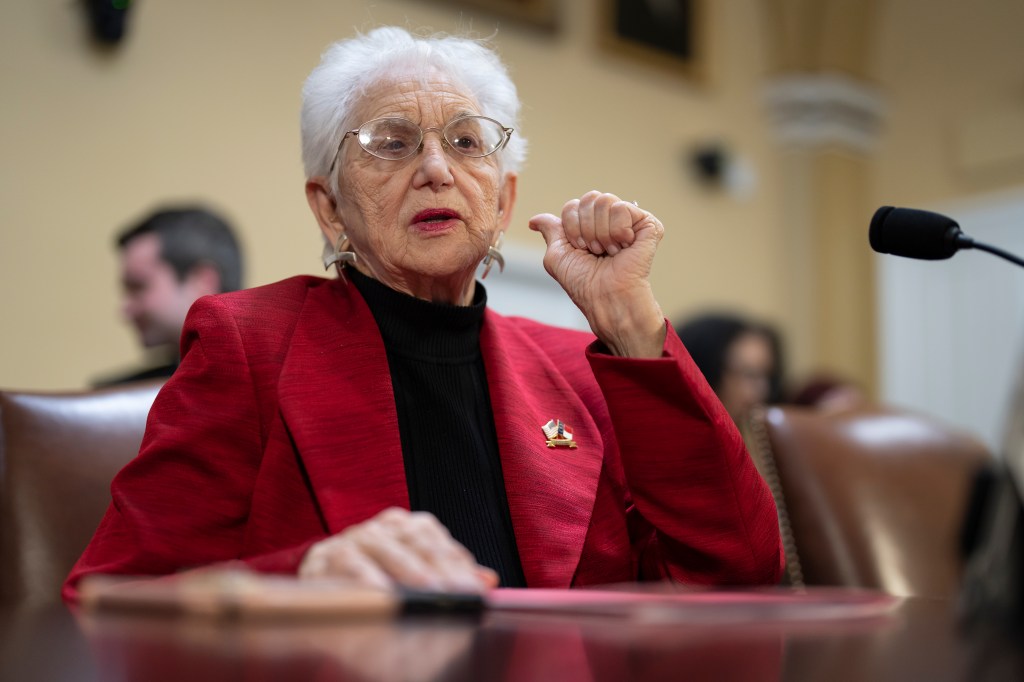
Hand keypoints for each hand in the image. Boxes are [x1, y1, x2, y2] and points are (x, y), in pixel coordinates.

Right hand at [298, 507, 498, 592]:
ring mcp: (351, 539)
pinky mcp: (324, 559)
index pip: (436, 538)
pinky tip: (385, 600)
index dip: (456, 564)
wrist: (321, 589)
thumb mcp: (417, 577)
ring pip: (384, 548)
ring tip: (426, 597)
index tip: (474, 591)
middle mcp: (380, 527)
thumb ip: (451, 576)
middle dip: (438, 571)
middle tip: (457, 597)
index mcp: (405, 526)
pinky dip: (369, 582)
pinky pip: (349, 566)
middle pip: (414, 542)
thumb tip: (488, 579)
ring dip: (407, 573)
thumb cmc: (376, 582)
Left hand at [529, 191, 666, 356]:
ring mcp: (630, 220)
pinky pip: (623, 208)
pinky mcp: (647, 224)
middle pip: (589, 198)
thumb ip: (550, 231)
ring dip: (601, 233)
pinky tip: (623, 248)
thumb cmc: (583, 282)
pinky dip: (617, 231)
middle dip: (585, 228)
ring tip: (609, 252)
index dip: (571, 228)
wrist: (605, 296)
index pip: (572, 206)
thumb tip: (533, 221)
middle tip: (595, 251)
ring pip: (605, 201)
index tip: (580, 249)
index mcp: (590, 224)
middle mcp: (610, 219)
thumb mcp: (557, 255)